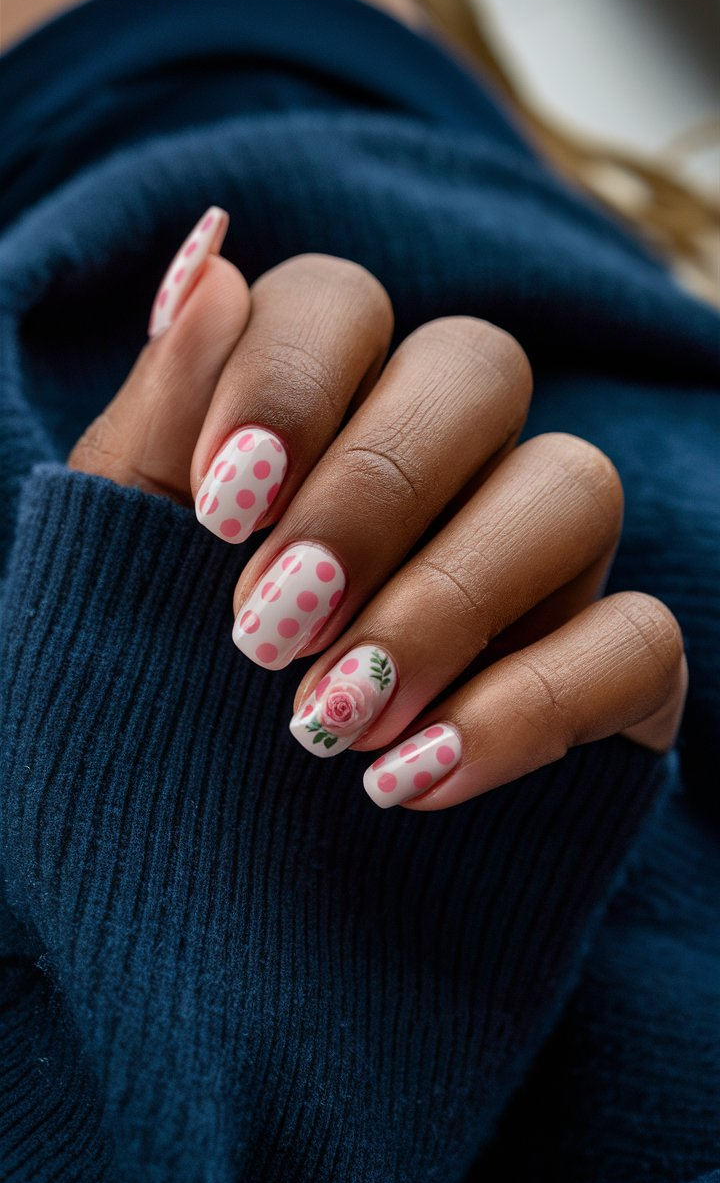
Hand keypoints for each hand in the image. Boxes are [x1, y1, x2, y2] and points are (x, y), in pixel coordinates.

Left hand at [68, 207, 687, 809]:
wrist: (195, 926)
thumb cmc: (139, 730)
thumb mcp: (104, 577)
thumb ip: (157, 423)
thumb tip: (210, 255)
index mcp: (315, 420)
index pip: (342, 301)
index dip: (288, 379)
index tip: (217, 510)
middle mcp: (443, 469)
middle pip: (479, 365)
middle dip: (373, 490)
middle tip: (269, 628)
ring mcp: (536, 568)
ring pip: (577, 482)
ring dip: (447, 598)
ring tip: (331, 722)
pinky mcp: (606, 678)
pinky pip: (638, 639)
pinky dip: (532, 704)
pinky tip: (416, 781)